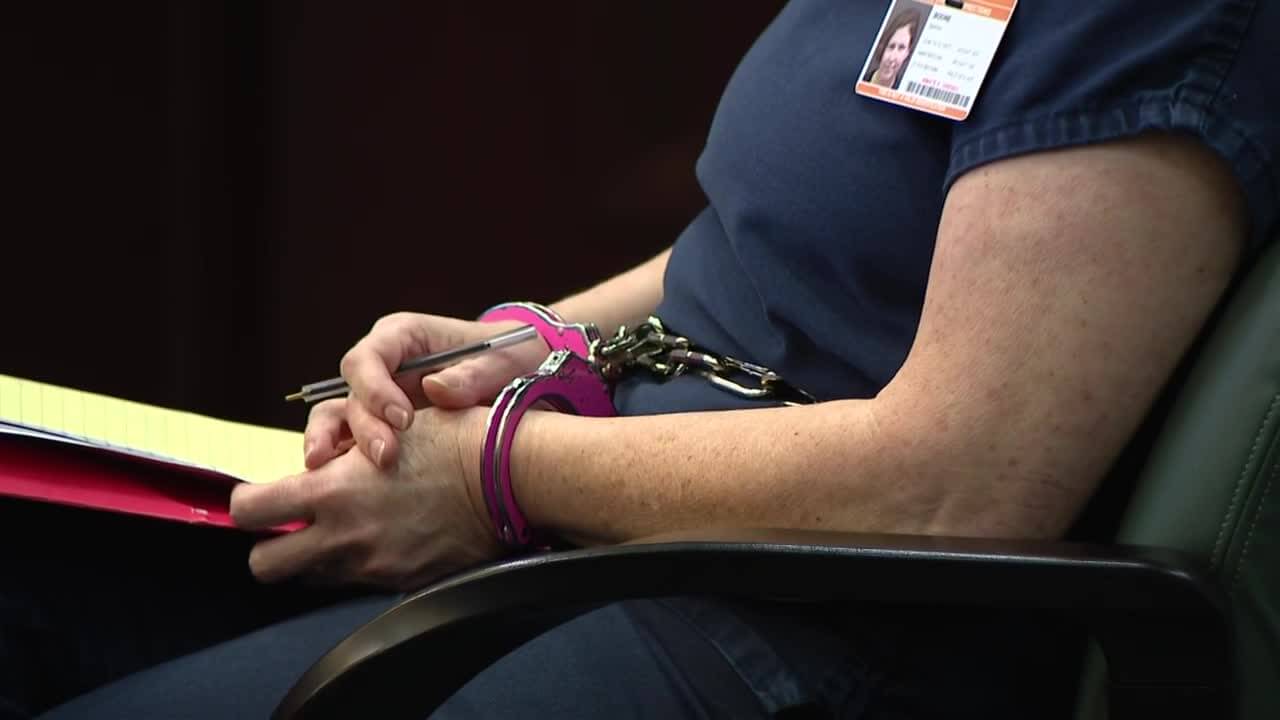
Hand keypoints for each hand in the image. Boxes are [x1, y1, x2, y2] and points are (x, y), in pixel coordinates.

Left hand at [231, 406, 502, 590]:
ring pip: (314, 575)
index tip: (261, 496)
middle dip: (271, 543)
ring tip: (349, 524)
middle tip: (293, 522)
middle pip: (266, 564)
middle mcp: (344, 537)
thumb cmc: (451, 438)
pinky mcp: (402, 583)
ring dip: (318, 553)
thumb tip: (313, 468)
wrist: (508, 475)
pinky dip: (362, 561)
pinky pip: (361, 580)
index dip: (248, 503)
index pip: (249, 511)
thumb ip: (337, 456)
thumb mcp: (383, 429)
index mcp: (331, 492)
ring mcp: (373, 566)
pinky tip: (389, 534)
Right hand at [310, 312, 547, 469]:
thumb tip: (435, 389)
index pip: (368, 358)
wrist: (525, 379)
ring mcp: (379, 400)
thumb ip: (475, 373)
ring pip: (339, 421)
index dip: (375, 388)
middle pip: (351, 394)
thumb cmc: (512, 359)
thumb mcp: (506, 361)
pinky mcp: (384, 429)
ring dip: (337, 448)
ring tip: (336, 475)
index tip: (403, 419)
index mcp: (403, 338)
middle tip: (386, 457)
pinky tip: (348, 488)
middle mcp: (383, 368)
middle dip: (363, 428)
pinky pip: (353, 446)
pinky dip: (345, 466)